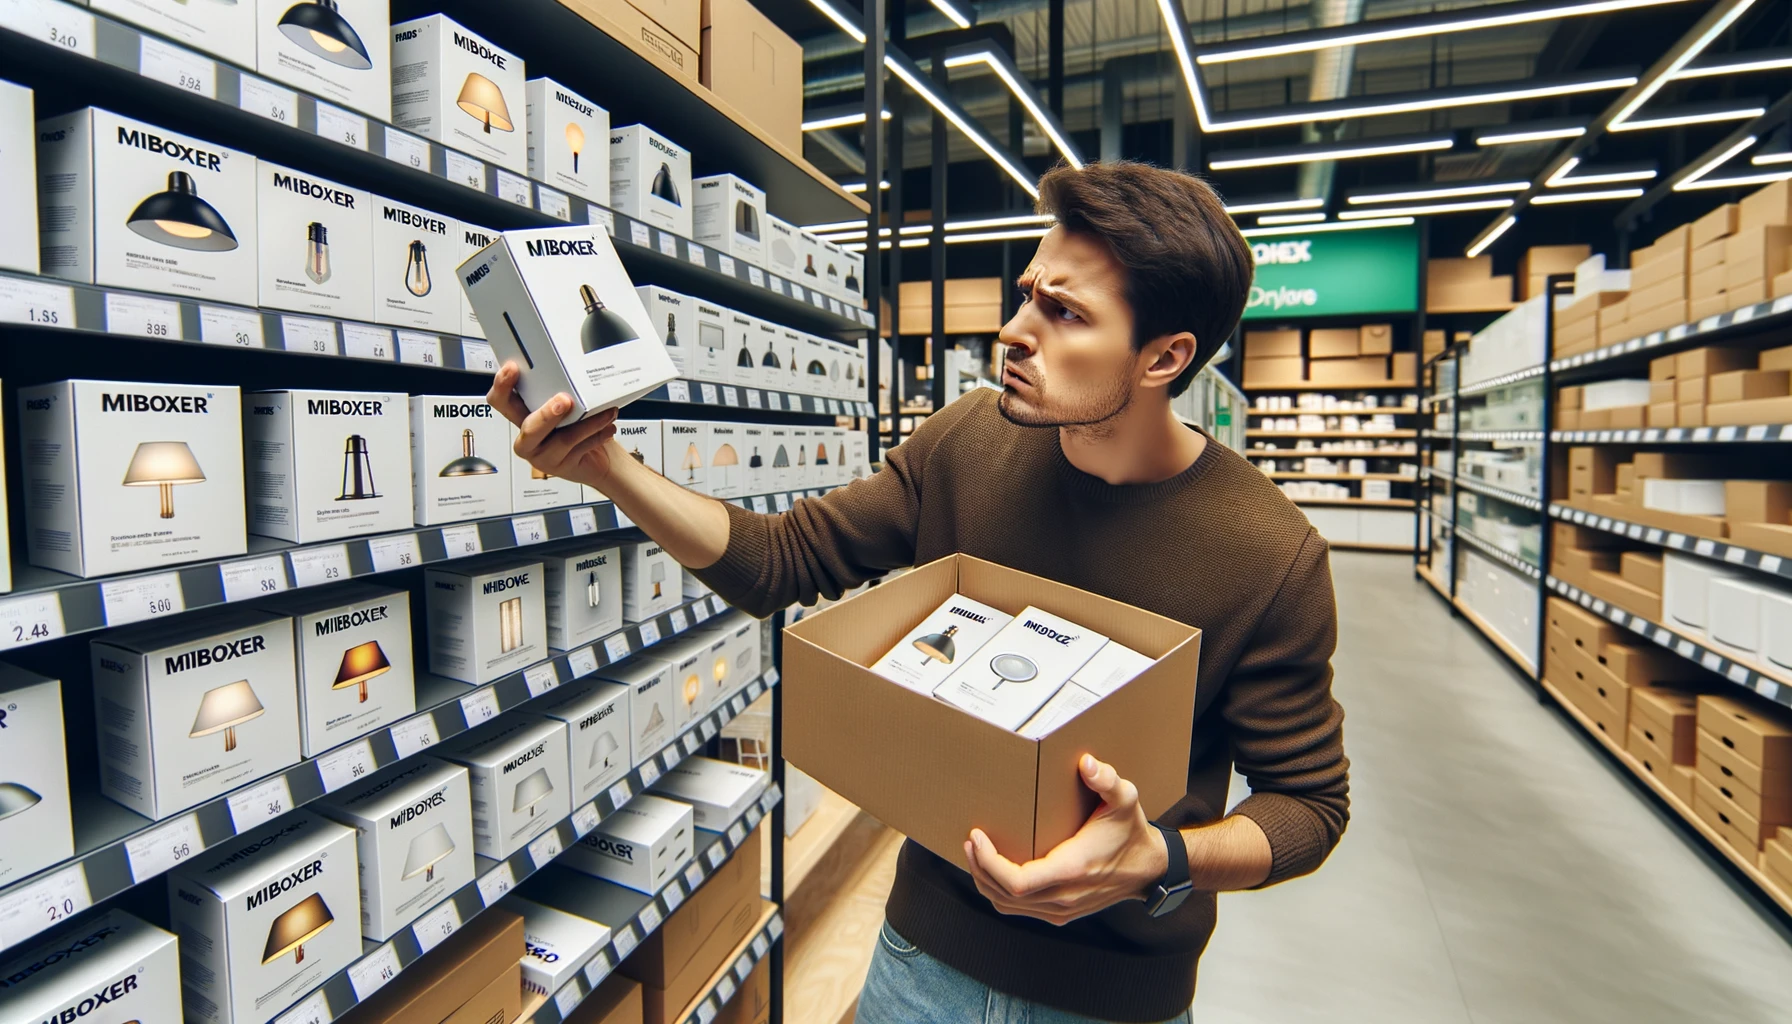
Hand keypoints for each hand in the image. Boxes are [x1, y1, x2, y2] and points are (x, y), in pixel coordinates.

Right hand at [487, 362, 619, 488]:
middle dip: (547, 414)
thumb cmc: (576, 428)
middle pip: (529, 427)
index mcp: (521, 417)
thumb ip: (560, 394)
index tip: (512, 369)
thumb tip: (574, 374)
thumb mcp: (564, 409)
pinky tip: (608, 428)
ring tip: (607, 413)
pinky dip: (597, 436)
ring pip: (563, 439)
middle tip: (564, 400)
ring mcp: (543, 456)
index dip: (502, 385)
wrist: (596, 461)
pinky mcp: (561, 467)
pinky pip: (580, 449)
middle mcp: (528, 438)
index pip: (501, 401)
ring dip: (588, 424)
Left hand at [964, 755, 1169, 925]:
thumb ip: (1107, 780)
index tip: (977, 836)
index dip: (988, 862)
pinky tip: (993, 870)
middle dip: (979, 867)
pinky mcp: (1060, 913)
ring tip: (975, 853)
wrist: (1148, 869)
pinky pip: (1019, 909)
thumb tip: (1086, 763)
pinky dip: (1000, 892)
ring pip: (1007, 906)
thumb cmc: (1130, 832)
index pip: (1016, 881)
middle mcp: (1063, 896)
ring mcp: (1061, 909)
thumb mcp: (1126, 799)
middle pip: (1003, 894)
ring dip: (985, 881)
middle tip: (970, 840)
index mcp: (1072, 869)